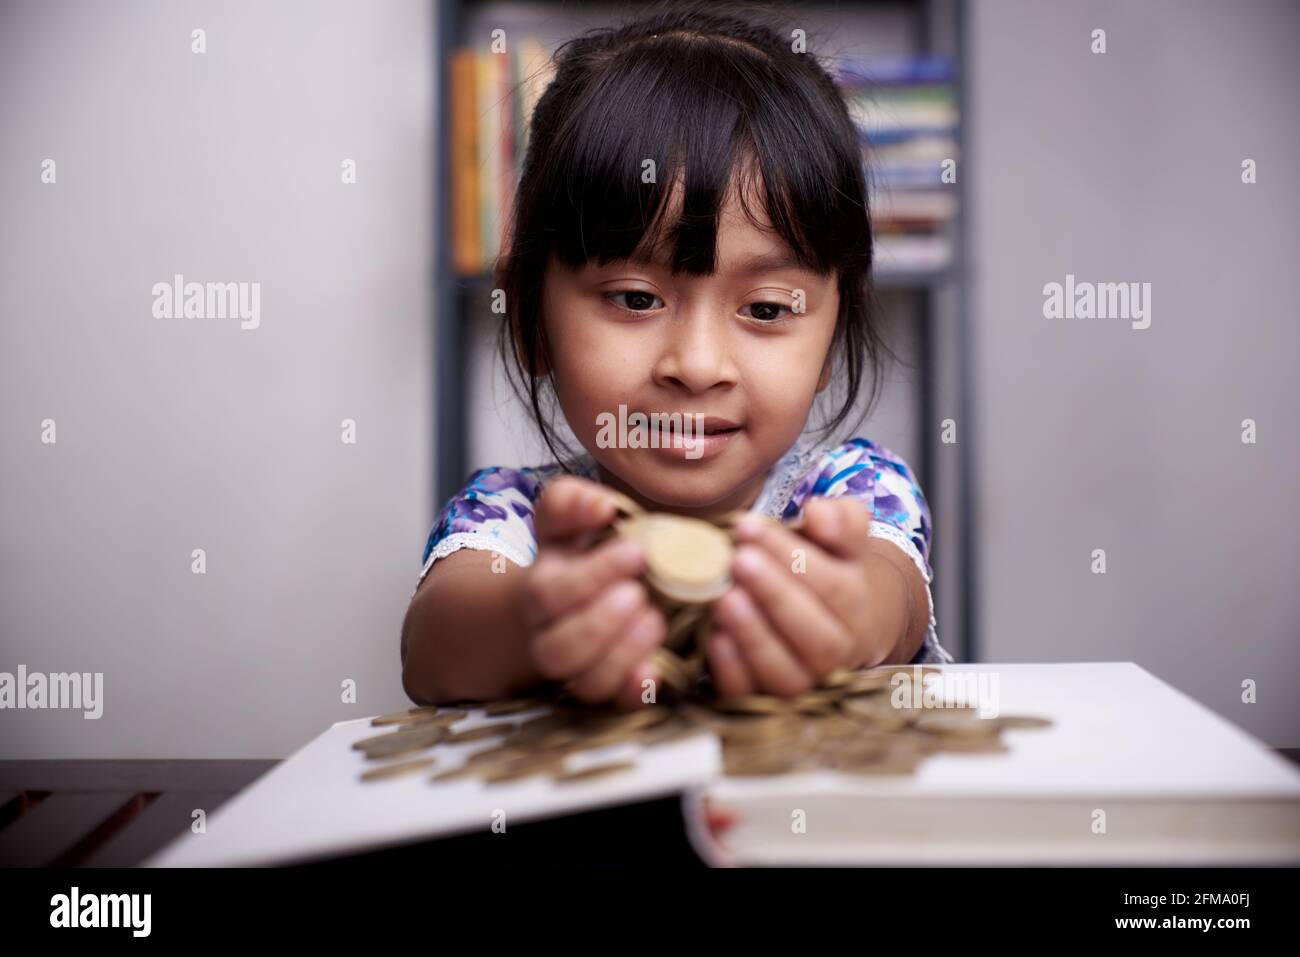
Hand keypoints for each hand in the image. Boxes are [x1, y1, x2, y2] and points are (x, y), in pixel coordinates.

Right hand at [520, 476, 666, 708]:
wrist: (578, 589)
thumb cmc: (578, 547)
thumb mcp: (566, 515)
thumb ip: (571, 501)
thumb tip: (598, 507)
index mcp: (540, 591)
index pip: (550, 594)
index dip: (592, 576)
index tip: (636, 551)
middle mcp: (550, 637)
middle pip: (558, 650)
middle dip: (602, 622)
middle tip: (640, 592)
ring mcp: (580, 668)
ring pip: (586, 683)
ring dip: (623, 654)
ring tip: (655, 620)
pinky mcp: (611, 685)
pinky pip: (617, 704)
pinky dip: (636, 690)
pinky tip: (657, 668)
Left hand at [706, 497, 912, 696]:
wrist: (826, 622)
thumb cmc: (824, 571)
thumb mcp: (840, 539)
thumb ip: (839, 520)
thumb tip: (818, 513)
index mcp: (859, 611)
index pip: (834, 588)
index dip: (792, 558)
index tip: (748, 528)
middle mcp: (838, 655)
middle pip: (817, 638)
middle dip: (776, 596)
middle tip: (739, 561)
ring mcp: (803, 684)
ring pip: (787, 675)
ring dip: (755, 637)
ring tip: (725, 598)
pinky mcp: (764, 701)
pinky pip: (752, 697)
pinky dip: (734, 671)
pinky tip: (715, 637)